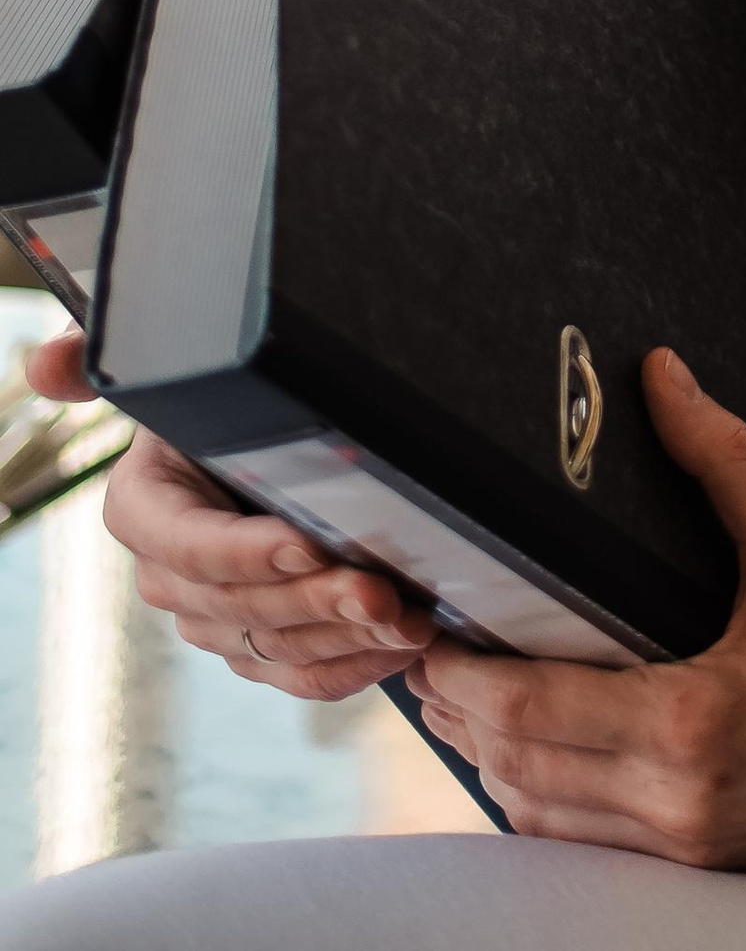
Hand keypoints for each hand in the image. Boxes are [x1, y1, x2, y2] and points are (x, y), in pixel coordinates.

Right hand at [25, 329, 438, 698]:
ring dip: (345, 637)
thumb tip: (46, 362)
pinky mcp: (257, 643)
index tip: (306, 540)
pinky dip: (351, 665)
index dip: (244, 551)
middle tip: (380, 591)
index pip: (188, 546)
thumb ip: (104, 362)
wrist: (263, 436)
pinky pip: (300, 674)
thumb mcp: (176, 370)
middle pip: (241, 604)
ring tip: (409, 620)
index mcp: (142, 510)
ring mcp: (212, 618)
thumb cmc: (222, 394)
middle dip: (314, 599)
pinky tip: (398, 649)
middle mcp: (169, 576)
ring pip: (276, 645)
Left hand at [417, 349, 745, 868]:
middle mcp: (677, 797)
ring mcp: (687, 844)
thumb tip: (661, 375)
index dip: (463, 678)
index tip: (430, 635)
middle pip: (516, 769)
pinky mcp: (703, 866)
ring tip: (467, 704)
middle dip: (461, 716)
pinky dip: (544, 799)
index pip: (531, 711)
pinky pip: (588, 843)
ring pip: (542, 816)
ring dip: (494, 764)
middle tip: (430, 659)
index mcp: (691, 720)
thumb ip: (723, 460)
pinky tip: (535, 755)